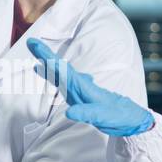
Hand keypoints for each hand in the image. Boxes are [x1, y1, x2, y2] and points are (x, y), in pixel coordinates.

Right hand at [27, 37, 153, 136]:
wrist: (130, 118)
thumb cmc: (118, 116)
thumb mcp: (103, 116)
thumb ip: (87, 113)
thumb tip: (70, 112)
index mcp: (82, 85)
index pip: (62, 68)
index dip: (47, 57)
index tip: (35, 44)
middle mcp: (79, 84)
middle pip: (59, 67)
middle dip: (45, 55)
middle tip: (31, 43)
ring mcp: (79, 89)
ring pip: (60, 73)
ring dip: (48, 64)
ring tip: (35, 55)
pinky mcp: (79, 95)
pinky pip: (63, 82)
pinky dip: (53, 75)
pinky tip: (48, 73)